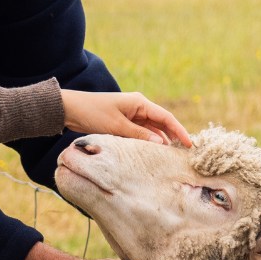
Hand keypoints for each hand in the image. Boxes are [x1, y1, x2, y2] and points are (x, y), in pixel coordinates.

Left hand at [60, 90, 190, 146]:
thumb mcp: (117, 127)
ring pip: (151, 129)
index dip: (179, 131)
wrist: (70, 109)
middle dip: (173, 137)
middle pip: (161, 123)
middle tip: (183, 154)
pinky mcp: (124, 122)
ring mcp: (131, 114)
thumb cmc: (93, 113)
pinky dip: (147, 141)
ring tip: (170, 156)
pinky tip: (152, 152)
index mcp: (140, 103)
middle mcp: (138, 107)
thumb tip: (161, 143)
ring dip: (159, 141)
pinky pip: (141, 132)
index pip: (166, 117)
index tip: (190, 145)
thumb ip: (139, 135)